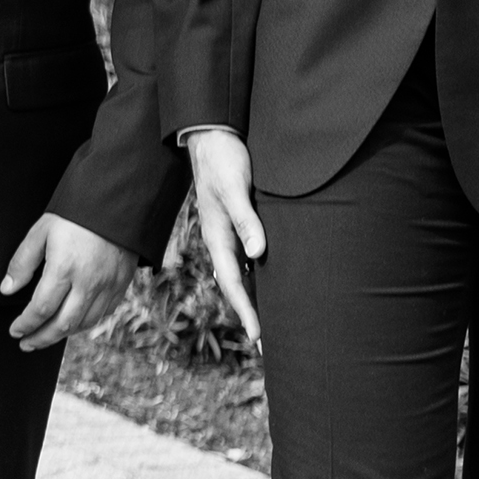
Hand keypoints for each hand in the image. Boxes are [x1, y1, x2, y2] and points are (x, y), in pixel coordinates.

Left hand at [0, 211, 137, 350]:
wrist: (117, 206)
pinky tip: (71, 324)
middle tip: (25, 344)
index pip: (42, 308)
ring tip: (44, 337)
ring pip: (84, 324)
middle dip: (42, 338)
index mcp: (65, 268)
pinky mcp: (121, 286)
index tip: (14, 330)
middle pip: (63, 324)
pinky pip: (102, 315)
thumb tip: (7, 289)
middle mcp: (89, 283)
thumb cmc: (75, 216)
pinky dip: (84, 324)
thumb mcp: (41, 232)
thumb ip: (22, 263)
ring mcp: (108, 287)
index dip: (26, 324)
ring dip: (62, 335)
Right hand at [183, 127, 263, 343]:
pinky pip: (244, 259)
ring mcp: (226, 232)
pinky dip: (254, 277)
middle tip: (265, 342)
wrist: (211, 136)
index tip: (258, 336)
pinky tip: (266, 284)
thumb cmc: (224, 160)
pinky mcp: (235, 222)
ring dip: (251, 298)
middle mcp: (220, 239)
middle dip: (249, 314)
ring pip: (240, 274)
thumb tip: (260, 254)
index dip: (245, 310)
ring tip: (267, 322)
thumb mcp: (234, 188)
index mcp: (217, 236)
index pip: (231, 282)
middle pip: (234, 285)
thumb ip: (246, 219)